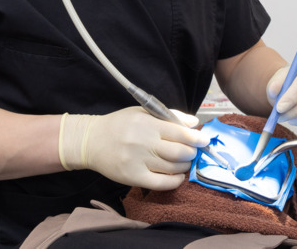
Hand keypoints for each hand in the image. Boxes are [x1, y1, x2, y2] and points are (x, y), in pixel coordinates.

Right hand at [60, 107, 209, 190]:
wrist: (91, 141)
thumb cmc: (119, 124)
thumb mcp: (143, 112)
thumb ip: (170, 116)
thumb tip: (194, 124)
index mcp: (147, 123)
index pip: (179, 132)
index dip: (196, 138)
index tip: (205, 140)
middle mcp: (143, 142)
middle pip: (179, 152)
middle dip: (192, 153)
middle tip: (194, 152)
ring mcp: (138, 161)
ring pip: (172, 168)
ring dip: (185, 166)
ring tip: (185, 162)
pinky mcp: (133, 177)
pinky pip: (160, 183)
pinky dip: (174, 181)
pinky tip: (178, 176)